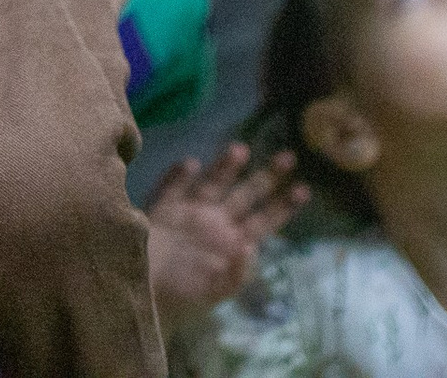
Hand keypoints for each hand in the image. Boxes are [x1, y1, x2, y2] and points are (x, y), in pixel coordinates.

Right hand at [146, 143, 307, 329]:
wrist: (142, 297)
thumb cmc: (183, 298)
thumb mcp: (215, 293)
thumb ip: (235, 274)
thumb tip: (250, 248)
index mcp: (233, 243)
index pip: (264, 222)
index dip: (283, 206)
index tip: (304, 190)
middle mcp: (216, 222)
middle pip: (246, 195)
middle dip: (267, 177)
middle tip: (288, 157)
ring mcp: (190, 213)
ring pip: (213, 184)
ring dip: (225, 168)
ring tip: (241, 150)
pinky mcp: (161, 210)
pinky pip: (172, 188)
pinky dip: (179, 176)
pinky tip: (191, 165)